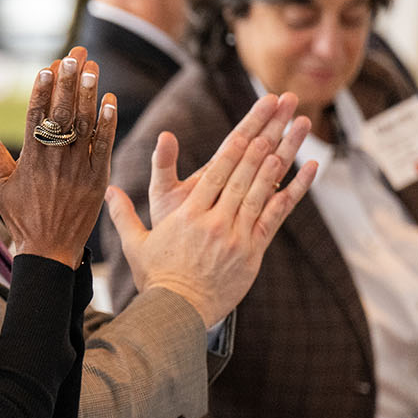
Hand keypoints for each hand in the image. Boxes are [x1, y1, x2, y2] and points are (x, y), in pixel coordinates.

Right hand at [0, 48, 117, 265]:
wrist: (50, 250)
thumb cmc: (22, 217)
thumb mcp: (1, 187)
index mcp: (31, 158)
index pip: (37, 115)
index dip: (43, 89)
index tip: (48, 66)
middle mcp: (55, 159)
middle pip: (63, 112)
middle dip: (69, 81)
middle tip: (75, 54)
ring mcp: (78, 168)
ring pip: (85, 124)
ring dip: (89, 94)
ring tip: (92, 67)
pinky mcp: (97, 178)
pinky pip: (104, 145)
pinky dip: (108, 123)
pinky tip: (110, 100)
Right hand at [104, 93, 315, 326]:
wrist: (178, 313)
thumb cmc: (157, 278)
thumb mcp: (135, 244)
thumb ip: (124, 212)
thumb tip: (108, 188)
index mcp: (189, 212)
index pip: (219, 166)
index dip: (240, 136)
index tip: (256, 113)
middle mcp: (215, 219)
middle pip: (245, 169)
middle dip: (266, 133)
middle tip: (283, 105)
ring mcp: (236, 235)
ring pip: (263, 187)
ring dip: (283, 153)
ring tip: (297, 126)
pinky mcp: (252, 251)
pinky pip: (276, 215)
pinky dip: (294, 191)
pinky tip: (309, 167)